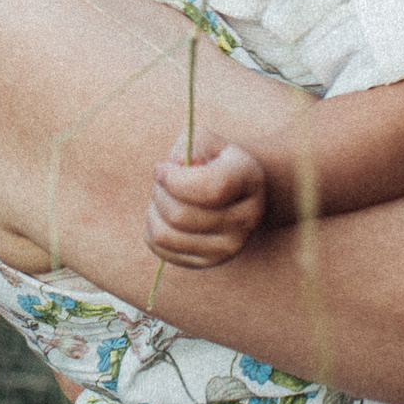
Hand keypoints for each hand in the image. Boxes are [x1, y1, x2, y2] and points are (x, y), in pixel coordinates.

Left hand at [146, 134, 267, 268]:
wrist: (236, 192)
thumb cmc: (214, 160)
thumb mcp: (207, 141)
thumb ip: (192, 145)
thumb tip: (177, 165)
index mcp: (249, 180)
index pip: (209, 189)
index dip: (175, 179)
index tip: (162, 167)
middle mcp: (244, 219)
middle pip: (181, 215)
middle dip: (160, 192)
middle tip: (162, 179)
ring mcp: (228, 247)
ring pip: (166, 235)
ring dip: (154, 210)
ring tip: (163, 196)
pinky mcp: (207, 262)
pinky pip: (161, 249)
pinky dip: (153, 228)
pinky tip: (166, 214)